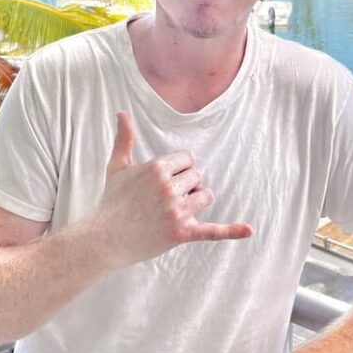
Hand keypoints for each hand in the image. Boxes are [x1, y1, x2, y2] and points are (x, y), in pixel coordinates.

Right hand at [92, 112, 251, 269]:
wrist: (104, 239)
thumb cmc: (111, 202)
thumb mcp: (117, 166)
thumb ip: (124, 138)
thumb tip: (122, 113)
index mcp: (157, 168)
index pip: (187, 159)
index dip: (178, 169)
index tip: (163, 180)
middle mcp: (169, 188)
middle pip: (197, 176)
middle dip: (185, 185)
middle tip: (163, 198)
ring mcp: (177, 211)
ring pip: (205, 195)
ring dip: (196, 201)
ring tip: (173, 210)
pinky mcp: (181, 232)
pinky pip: (212, 230)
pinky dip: (231, 231)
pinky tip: (248, 229)